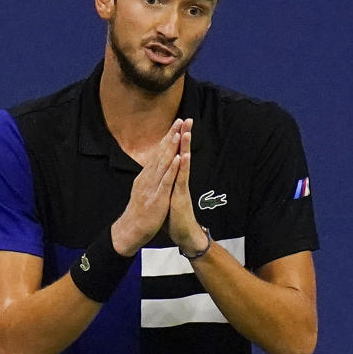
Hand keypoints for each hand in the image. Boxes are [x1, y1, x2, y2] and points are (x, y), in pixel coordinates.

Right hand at [112, 118, 182, 255]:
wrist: (131, 230)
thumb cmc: (140, 211)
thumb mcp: (144, 190)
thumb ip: (150, 178)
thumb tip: (155, 167)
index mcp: (147, 175)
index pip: (158, 152)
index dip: (168, 138)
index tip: (176, 124)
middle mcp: (149, 177)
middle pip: (161, 153)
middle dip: (171, 136)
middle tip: (181, 120)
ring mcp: (152, 187)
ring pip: (163, 163)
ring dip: (171, 148)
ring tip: (178, 133)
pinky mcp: (157, 197)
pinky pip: (165, 181)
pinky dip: (171, 169)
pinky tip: (177, 158)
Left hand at [166, 118, 208, 253]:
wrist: (183, 234)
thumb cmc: (175, 216)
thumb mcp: (168, 195)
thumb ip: (168, 183)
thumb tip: (165, 173)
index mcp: (173, 178)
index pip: (174, 154)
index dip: (175, 140)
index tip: (176, 124)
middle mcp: (179, 179)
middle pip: (181, 154)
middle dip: (183, 137)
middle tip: (187, 119)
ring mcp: (181, 187)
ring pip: (183, 163)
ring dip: (184, 147)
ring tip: (186, 132)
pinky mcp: (181, 196)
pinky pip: (182, 179)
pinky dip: (182, 167)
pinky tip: (184, 156)